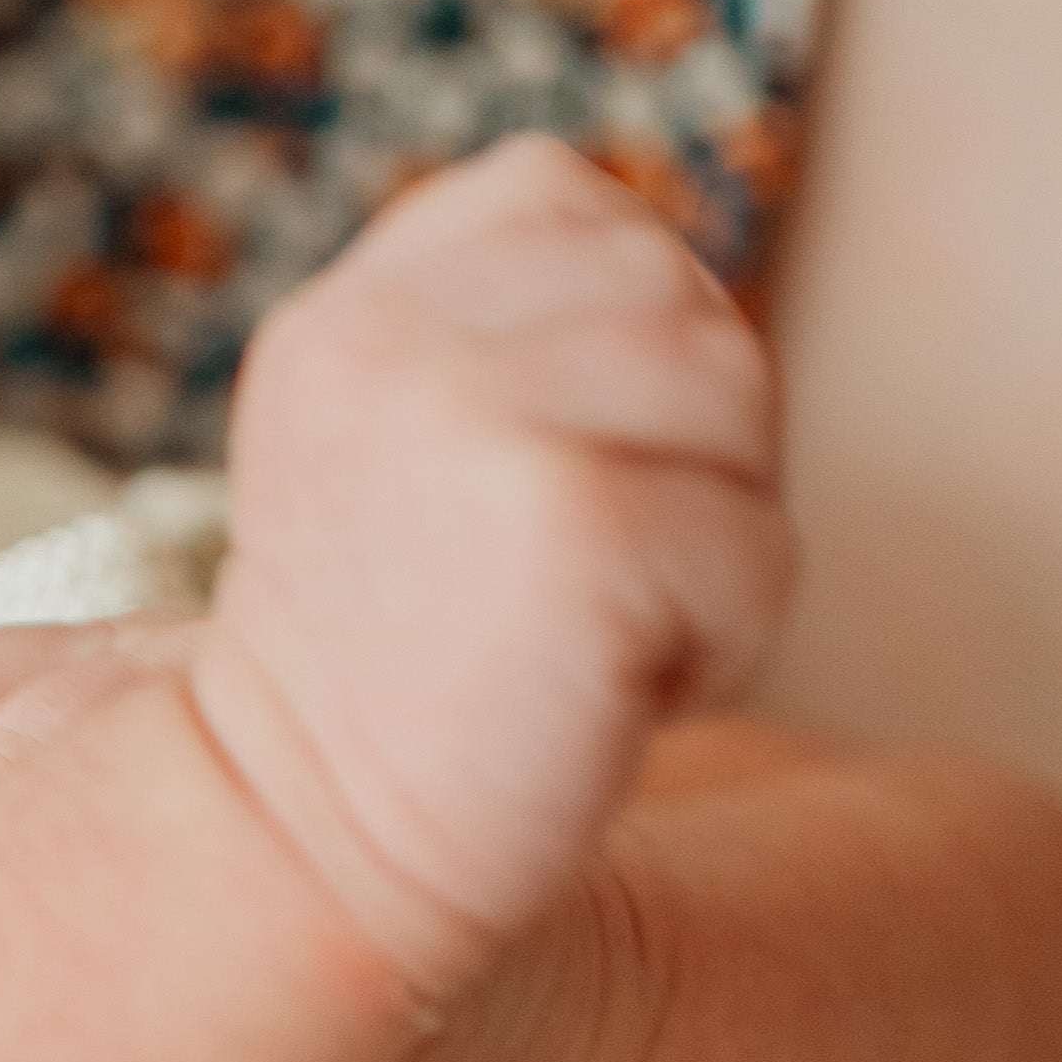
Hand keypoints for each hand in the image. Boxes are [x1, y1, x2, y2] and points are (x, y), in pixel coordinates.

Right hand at [201, 136, 794, 1004]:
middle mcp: (403, 339)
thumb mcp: (394, 457)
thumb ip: (502, 342)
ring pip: (738, 402)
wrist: (302, 858)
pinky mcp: (579, 517)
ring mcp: (483, 415)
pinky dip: (723, 647)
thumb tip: (687, 297)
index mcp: (351, 314)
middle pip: (681, 305)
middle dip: (675, 452)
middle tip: (558, 588)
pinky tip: (606, 698)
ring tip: (586, 634)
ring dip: (709, 541)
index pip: (569, 203)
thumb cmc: (388, 688)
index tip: (511, 500)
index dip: (604, 354)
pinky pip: (759, 544)